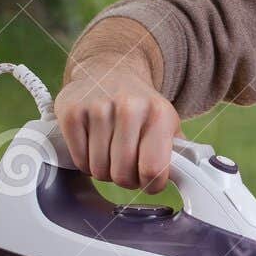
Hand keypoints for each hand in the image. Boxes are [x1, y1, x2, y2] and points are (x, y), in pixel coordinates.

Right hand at [55, 23, 179, 191]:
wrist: (110, 70)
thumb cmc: (141, 106)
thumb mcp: (168, 123)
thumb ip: (176, 152)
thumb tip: (184, 178)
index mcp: (159, 114)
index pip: (153, 169)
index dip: (151, 184)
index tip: (149, 181)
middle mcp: (129, 108)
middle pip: (123, 174)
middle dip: (126, 179)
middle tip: (127, 167)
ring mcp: (97, 108)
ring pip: (99, 170)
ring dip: (104, 171)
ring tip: (110, 154)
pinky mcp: (71, 112)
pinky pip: (79, 160)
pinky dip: (85, 162)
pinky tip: (93, 147)